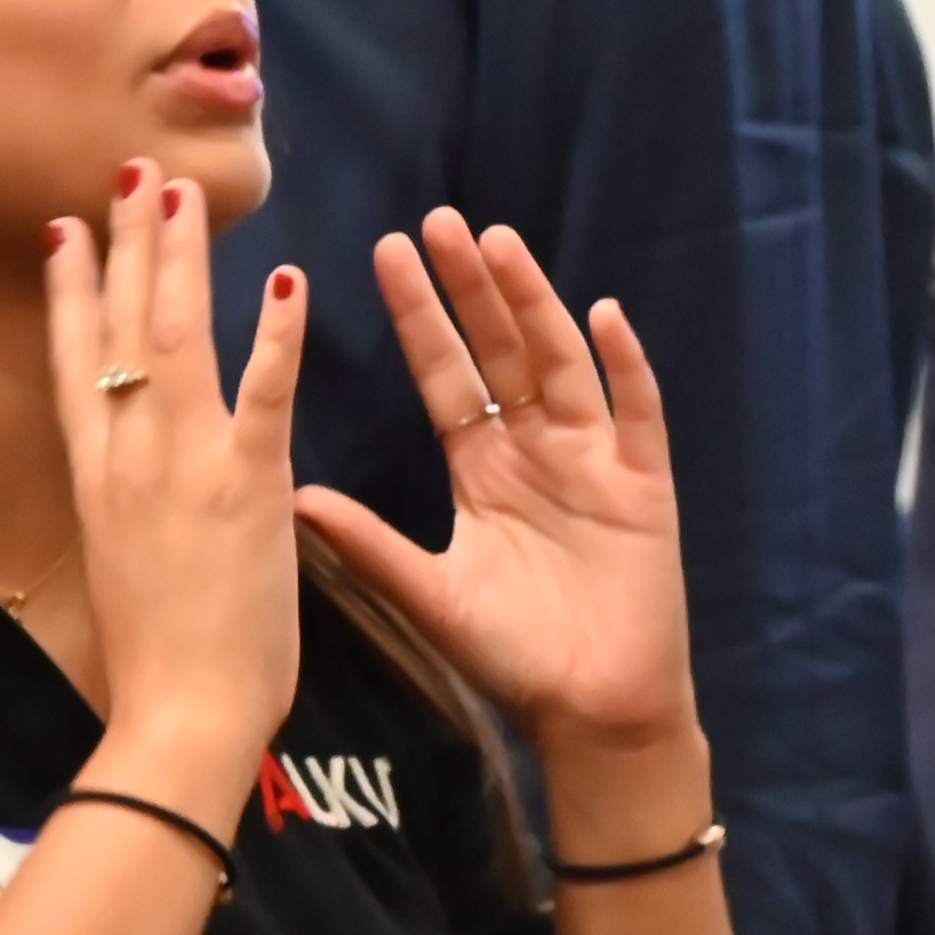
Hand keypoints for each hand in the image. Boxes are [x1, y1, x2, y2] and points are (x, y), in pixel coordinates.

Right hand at [46, 162, 313, 791]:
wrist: (179, 717)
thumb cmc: (159, 662)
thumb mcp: (125, 563)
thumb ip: (135, 505)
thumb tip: (144, 477)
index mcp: (97, 478)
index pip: (74, 363)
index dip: (70, 292)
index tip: (65, 230)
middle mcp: (128, 457)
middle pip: (118, 329)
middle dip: (125, 245)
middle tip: (130, 173)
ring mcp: (184, 465)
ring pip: (174, 339)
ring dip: (178, 260)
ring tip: (180, 194)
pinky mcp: (247, 485)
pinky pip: (263, 393)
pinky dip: (274, 336)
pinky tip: (287, 279)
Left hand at [298, 211, 700, 753]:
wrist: (592, 713)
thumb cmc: (513, 657)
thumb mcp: (430, 591)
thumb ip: (368, 542)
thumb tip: (290, 492)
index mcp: (482, 468)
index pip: (446, 374)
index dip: (421, 315)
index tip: (386, 252)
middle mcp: (537, 449)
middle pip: (502, 351)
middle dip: (472, 287)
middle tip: (440, 221)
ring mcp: (594, 461)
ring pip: (562, 363)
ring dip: (535, 304)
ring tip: (503, 244)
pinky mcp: (645, 485)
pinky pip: (637, 413)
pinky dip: (625, 365)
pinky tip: (605, 316)